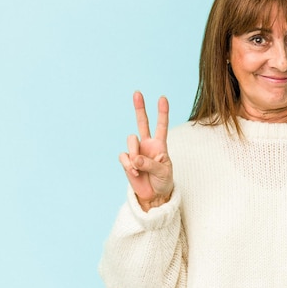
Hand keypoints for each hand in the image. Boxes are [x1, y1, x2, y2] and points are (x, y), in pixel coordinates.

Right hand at [119, 91, 172, 211]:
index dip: (162, 112)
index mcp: (160, 145)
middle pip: (142, 122)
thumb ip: (150, 164)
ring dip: (134, 153)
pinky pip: (123, 157)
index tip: (163, 98)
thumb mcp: (163, 172)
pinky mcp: (127, 161)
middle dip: (140, 108)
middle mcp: (147, 144)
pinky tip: (134, 173)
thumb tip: (134, 158)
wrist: (154, 195)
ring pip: (130, 140)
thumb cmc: (163, 181)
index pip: (161, 125)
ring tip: (138, 168)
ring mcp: (136, 151)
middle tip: (137, 92)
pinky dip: (128, 165)